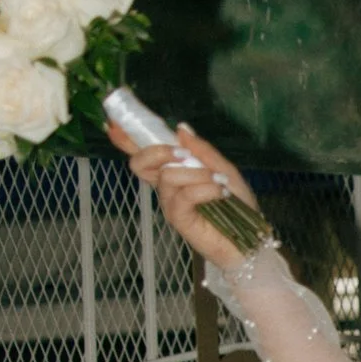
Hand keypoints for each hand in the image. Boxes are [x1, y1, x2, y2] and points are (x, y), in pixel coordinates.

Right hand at [105, 116, 255, 267]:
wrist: (249, 237)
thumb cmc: (236, 203)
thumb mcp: (223, 168)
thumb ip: (202, 150)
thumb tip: (180, 128)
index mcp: (173, 172)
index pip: (144, 155)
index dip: (126, 141)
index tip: (112, 125)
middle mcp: (166, 186)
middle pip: (140, 164)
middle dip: (158, 151)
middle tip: (184, 154)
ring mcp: (170, 203)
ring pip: (167, 176)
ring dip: (196, 174)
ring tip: (218, 182)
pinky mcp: (178, 219)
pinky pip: (184, 195)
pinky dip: (205, 189)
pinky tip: (221, 194)